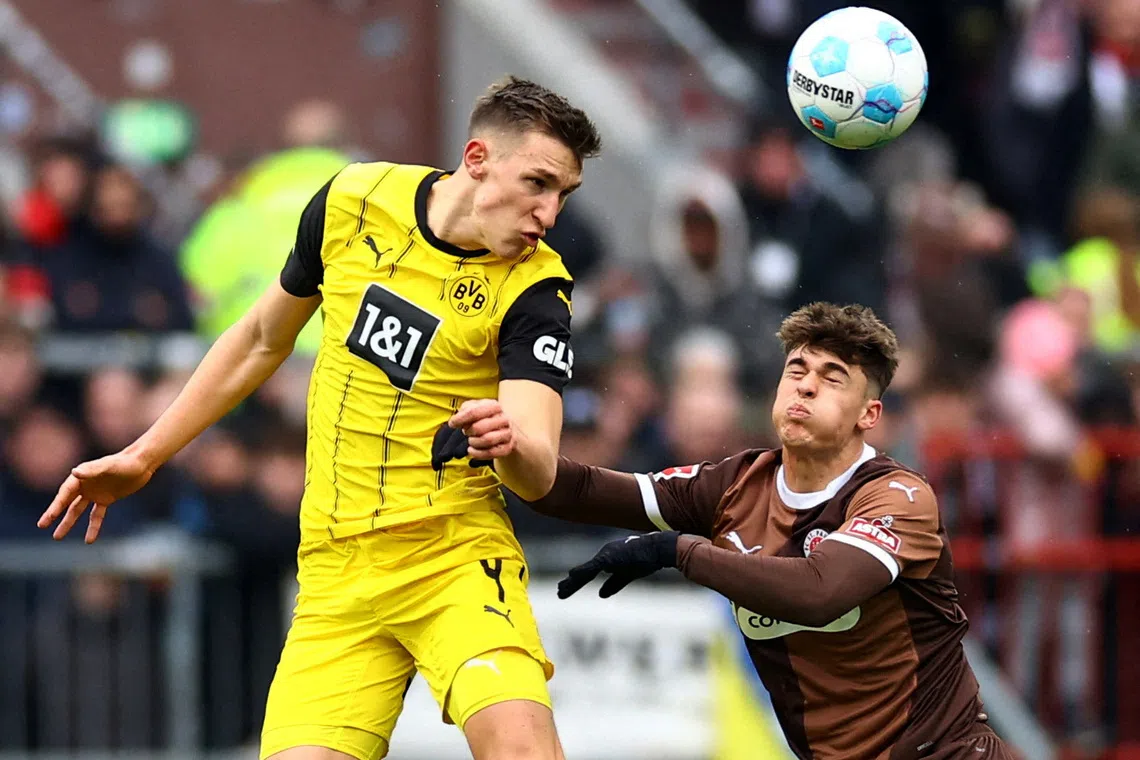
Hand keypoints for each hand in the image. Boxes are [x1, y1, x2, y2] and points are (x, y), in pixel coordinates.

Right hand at [38, 451, 154, 542]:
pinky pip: (97, 515)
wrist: (141, 464)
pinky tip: (89, 540)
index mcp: (82, 476)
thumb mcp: (108, 466)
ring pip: (78, 511)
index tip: (47, 519)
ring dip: (68, 523)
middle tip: (42, 526)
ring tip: (57, 537)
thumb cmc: (124, 463)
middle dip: (54, 514)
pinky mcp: (106, 499)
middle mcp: (85, 485)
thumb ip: (92, 470)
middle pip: (67, 503)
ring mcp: (95, 493)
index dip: (55, 506)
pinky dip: (93, 527)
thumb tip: (74, 472)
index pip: (65, 493)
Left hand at [432, 399, 515, 470]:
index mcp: (494, 406)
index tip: (452, 424)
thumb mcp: (476, 408)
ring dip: (473, 442)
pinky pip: (491, 453)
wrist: (506, 429)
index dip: (460, 419)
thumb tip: (455, 421)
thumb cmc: (486, 417)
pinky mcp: (507, 447)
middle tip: (466, 432)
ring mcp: (507, 434)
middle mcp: (503, 419)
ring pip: (487, 440)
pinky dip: (477, 453)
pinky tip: (471, 450)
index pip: (474, 412)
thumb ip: (465, 410)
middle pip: (479, 427)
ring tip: (471, 440)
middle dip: (468, 431)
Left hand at [557, 531, 679, 598]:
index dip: (577, 581)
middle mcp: (604, 556)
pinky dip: (582, 572)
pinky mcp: (610, 557)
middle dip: (572, 584)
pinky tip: (571, 576)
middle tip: (559, 592)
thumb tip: (601, 594)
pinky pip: (593, 567)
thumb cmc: (646, 559)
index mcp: (607, 559)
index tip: (566, 588)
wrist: (657, 549)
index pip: (589, 572)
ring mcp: (606, 556)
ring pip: (586, 571)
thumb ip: (614, 583)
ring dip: (573, 583)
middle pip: (585, 572)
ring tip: (561, 591)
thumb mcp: (628, 575)